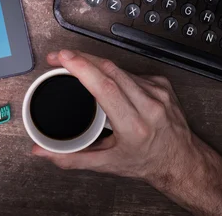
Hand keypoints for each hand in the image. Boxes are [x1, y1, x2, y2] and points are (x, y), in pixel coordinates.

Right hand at [32, 50, 221, 215]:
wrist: (181, 160)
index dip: (83, 68)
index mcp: (134, 125)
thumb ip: (69, 157)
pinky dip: (111, 71)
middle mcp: (149, 105)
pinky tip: (103, 77)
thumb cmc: (145, 161)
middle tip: (58, 56)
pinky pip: (129, 71)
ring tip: (73, 63)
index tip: (63, 58)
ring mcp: (157, 91)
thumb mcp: (106, 164)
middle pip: (109, 70)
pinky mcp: (161, 83)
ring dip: (92, 62)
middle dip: (79, 58)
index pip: (106, 88)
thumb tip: (40, 151)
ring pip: (118, 67)